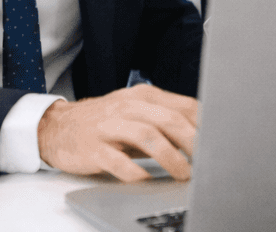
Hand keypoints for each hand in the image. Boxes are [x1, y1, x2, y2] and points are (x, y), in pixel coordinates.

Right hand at [37, 84, 197, 181]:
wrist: (57, 127)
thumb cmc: (105, 122)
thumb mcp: (136, 113)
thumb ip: (165, 120)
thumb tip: (201, 136)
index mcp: (143, 95)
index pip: (182, 105)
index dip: (204, 124)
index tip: (218, 141)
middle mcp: (127, 106)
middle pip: (168, 119)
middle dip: (192, 141)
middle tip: (206, 161)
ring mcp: (109, 126)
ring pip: (147, 136)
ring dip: (170, 157)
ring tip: (184, 174)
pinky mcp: (93, 148)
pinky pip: (118, 161)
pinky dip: (137, 172)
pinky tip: (148, 180)